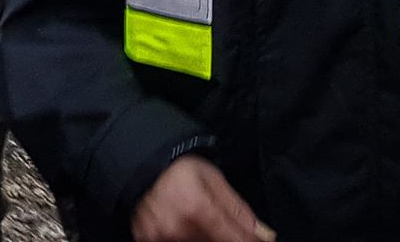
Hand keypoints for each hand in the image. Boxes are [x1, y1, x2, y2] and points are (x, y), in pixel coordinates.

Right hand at [133, 155, 274, 241]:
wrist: (138, 165)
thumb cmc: (176, 168)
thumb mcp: (212, 179)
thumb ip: (237, 209)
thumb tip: (262, 234)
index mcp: (198, 209)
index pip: (236, 240)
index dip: (251, 241)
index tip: (260, 239)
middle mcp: (178, 228)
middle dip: (226, 236)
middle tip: (216, 221)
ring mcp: (161, 237)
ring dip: (205, 237)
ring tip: (197, 219)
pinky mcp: (147, 240)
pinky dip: (184, 237)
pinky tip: (183, 226)